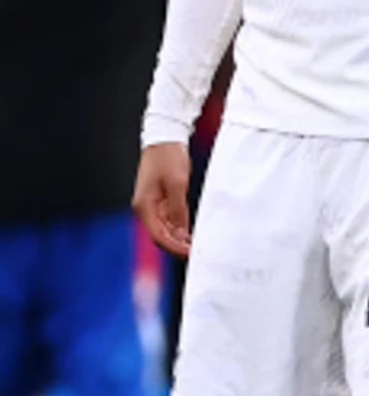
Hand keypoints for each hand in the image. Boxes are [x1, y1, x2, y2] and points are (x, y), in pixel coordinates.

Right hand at [133, 141, 194, 258]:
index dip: (174, 247)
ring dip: (178, 239)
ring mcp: (152, 205)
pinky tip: (191, 234)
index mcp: (144, 206)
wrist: (164, 139)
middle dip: (177, 247)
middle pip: (160, 235)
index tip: (190, 254)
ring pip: (164, 229)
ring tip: (196, 248)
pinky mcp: (160, 200)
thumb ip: (177, 209)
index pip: (158, 235)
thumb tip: (180, 231)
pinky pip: (168, 220)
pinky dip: (178, 228)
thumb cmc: (168, 158)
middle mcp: (145, 208)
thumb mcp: (177, 183)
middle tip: (197, 255)